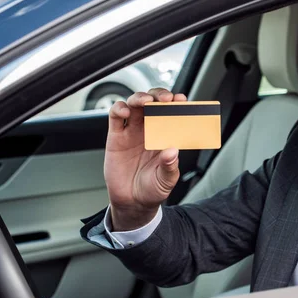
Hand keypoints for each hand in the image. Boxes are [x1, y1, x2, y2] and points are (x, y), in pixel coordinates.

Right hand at [104, 88, 186, 230]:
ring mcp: (132, 131)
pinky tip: (125, 111)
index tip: (182, 100)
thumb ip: (170, 166)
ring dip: (140, 97)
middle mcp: (150, 129)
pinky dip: (119, 108)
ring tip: (146, 102)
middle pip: (153, 102)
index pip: (173, 113)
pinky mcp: (116, 136)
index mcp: (166, 136)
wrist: (132, 202)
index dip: (177, 104)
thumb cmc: (152, 189)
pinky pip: (115, 116)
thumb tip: (172, 151)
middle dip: (159, 95)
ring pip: (134, 104)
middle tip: (165, 99)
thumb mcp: (166, 180)